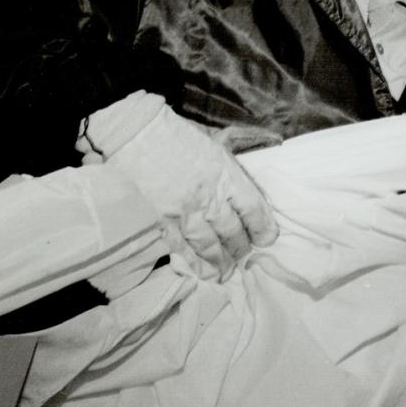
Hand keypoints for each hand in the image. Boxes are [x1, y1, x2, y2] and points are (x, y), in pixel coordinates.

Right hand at [80, 91, 277, 277]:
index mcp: (226, 174)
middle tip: (244, 256)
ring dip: (219, 261)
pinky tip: (202, 271)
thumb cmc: (177, 134)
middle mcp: (209, 197)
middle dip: (241, 247)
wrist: (134, 134)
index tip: (267, 238)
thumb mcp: (216, 141)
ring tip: (226, 272)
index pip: (253, 208)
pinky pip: (181, 248)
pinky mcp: (160, 221)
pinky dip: (193, 262)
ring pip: (208, 245)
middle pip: (232, 231)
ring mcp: (183, 212)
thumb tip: (271, 143)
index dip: (263, 227)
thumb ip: (239, 155)